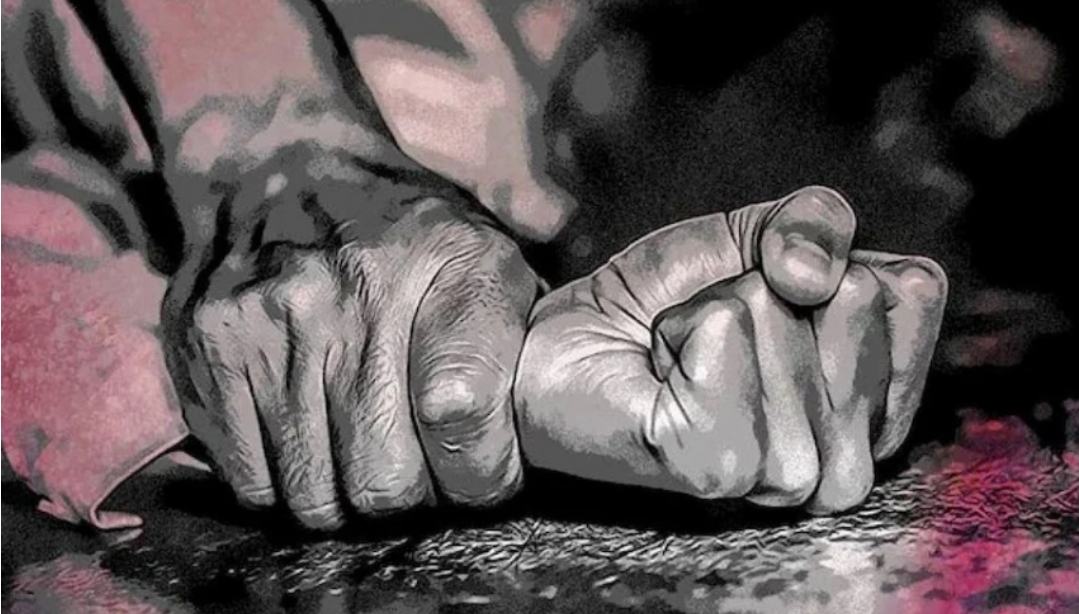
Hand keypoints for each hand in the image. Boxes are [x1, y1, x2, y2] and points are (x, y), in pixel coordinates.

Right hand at [162, 198, 539, 529]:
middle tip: (415, 469)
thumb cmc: (404, 235)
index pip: (464, 418)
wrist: (285, 168)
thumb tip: (548, 425)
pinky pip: (251, 483)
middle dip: (412, 496)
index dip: (479, 475)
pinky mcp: (206, 348)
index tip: (479, 475)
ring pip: (316, 497)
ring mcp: (269, 320)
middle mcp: (354, 290)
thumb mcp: (486, 256)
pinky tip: (307, 440)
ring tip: (360, 451)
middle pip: (386, 480)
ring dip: (346, 498)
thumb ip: (523, 339)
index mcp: (449, 265)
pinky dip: (283, 485)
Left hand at [514, 186, 947, 513]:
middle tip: (712, 331)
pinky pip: (723, 338)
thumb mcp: (751, 236)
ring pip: (781, 319)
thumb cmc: (660, 303)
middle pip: (851, 300)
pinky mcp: (716, 466)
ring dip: (714, 311)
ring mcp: (785, 472)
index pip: (910, 293)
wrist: (564, 346)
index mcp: (874, 402)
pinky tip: (664, 372)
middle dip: (764, 286)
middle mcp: (845, 454)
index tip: (766, 298)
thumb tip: (813, 274)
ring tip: (685, 356)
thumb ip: (815, 222)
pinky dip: (680, 329)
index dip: (825, 263)